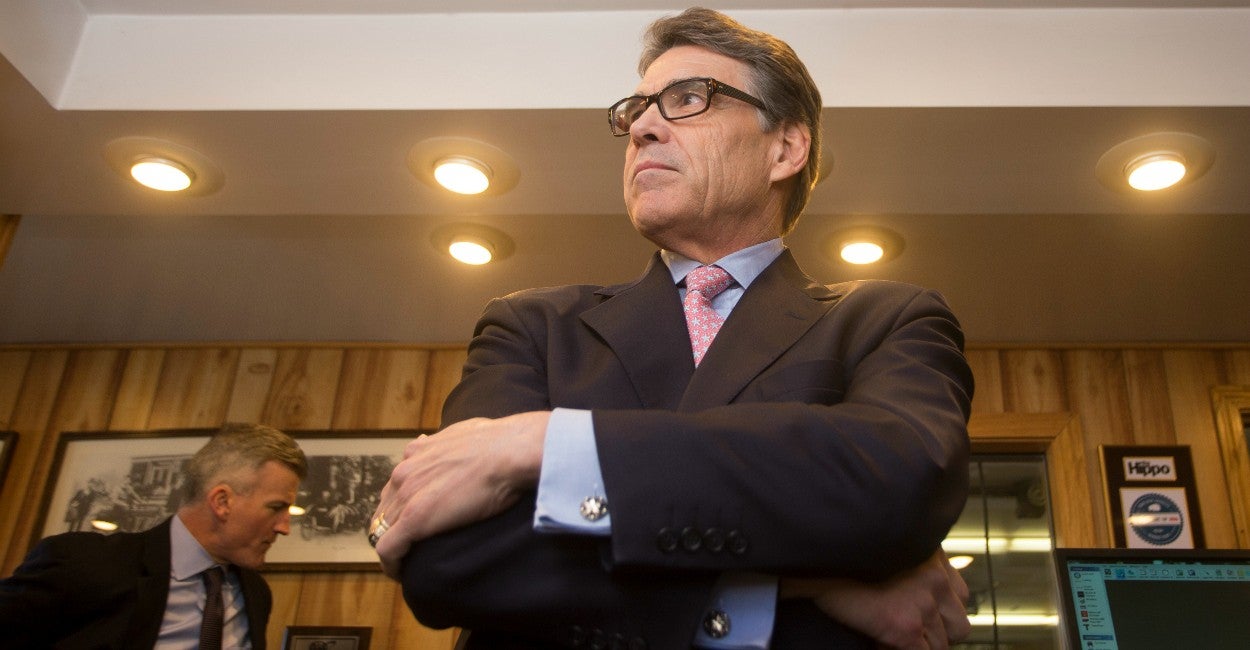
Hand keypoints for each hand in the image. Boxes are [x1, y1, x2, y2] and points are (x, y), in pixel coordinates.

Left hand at [371, 411, 549, 577]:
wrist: (509, 453)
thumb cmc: (500, 443)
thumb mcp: (468, 433)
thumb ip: (454, 440)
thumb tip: (458, 439)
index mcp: (417, 452)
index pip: (398, 483)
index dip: (402, 503)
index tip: (415, 517)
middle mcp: (405, 472)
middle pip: (385, 506)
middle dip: (392, 526)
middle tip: (410, 544)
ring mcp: (407, 496)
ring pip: (381, 528)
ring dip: (392, 545)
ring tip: (406, 562)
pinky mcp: (414, 519)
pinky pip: (388, 549)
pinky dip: (391, 564)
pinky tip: (401, 574)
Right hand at [781, 549, 970, 648]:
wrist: (820, 550)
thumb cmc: (843, 544)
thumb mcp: (888, 540)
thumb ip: (909, 559)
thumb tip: (909, 584)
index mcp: (934, 558)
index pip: (959, 597)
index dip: (941, 612)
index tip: (922, 618)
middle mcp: (937, 580)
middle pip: (957, 626)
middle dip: (936, 633)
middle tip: (910, 632)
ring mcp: (924, 605)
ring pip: (940, 646)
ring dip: (917, 644)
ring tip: (888, 636)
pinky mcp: (905, 627)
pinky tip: (879, 641)